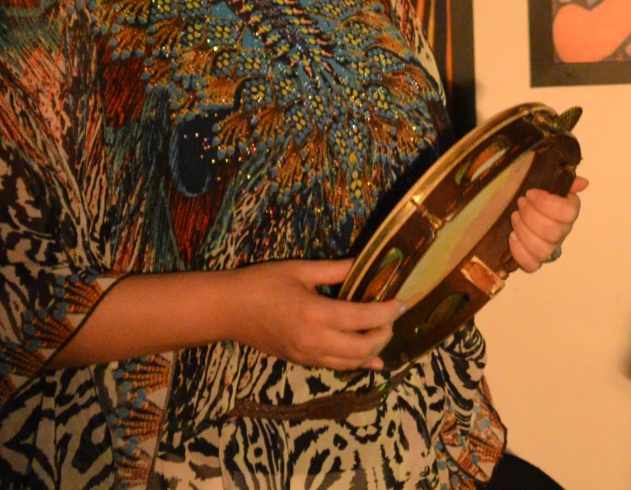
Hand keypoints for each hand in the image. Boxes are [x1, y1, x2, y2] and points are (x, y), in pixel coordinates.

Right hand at [229, 259, 405, 370]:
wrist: (227, 310)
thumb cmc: (262, 283)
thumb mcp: (300, 270)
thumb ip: (336, 270)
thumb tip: (365, 263)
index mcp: (317, 315)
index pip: (364, 318)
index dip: (388, 312)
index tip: (403, 302)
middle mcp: (316, 342)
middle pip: (364, 348)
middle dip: (385, 333)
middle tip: (392, 316)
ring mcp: (307, 356)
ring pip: (351, 363)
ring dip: (373, 350)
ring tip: (383, 331)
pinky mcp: (300, 362)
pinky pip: (335, 366)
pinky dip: (355, 362)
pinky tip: (370, 359)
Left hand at [509, 176, 587, 272]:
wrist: (526, 212)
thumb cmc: (539, 198)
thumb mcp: (550, 186)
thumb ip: (567, 182)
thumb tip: (584, 183)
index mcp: (568, 214)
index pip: (568, 214)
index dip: (547, 203)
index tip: (530, 193)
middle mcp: (562, 233)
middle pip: (553, 232)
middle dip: (531, 215)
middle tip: (520, 203)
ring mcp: (550, 249)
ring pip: (542, 249)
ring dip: (524, 231)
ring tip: (514, 217)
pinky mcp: (535, 261)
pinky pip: (532, 265)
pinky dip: (520, 252)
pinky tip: (512, 236)